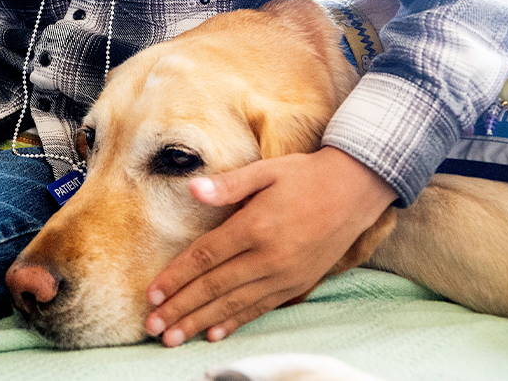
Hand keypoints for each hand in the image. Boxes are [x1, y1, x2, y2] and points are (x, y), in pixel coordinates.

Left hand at [144, 146, 396, 345]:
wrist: (356, 190)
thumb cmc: (306, 175)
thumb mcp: (266, 170)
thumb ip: (228, 184)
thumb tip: (192, 189)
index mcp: (256, 226)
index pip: (206, 256)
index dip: (176, 276)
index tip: (151, 294)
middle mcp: (270, 257)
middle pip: (214, 287)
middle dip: (180, 309)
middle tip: (152, 327)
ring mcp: (285, 275)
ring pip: (234, 304)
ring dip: (201, 323)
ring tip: (173, 338)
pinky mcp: (297, 284)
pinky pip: (260, 308)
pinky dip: (235, 322)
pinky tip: (214, 334)